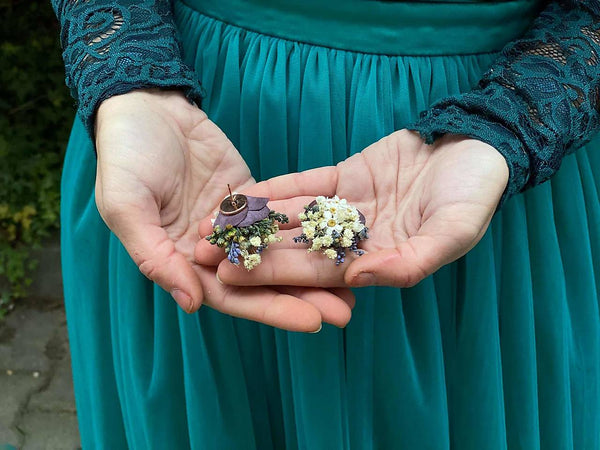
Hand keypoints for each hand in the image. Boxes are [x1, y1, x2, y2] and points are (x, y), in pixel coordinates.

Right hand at [95, 89, 352, 330]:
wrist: (146, 105)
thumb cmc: (125, 156)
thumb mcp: (126, 205)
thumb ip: (155, 256)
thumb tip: (192, 304)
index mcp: (180, 260)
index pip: (231, 295)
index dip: (271, 309)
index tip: (312, 321)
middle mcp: (210, 250)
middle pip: (262, 281)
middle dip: (303, 297)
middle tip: (346, 312)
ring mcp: (233, 223)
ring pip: (276, 252)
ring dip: (311, 269)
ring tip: (354, 283)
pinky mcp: (250, 197)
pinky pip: (279, 216)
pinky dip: (305, 230)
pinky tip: (336, 239)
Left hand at [197, 129, 507, 287]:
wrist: (478, 145)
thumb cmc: (475, 193)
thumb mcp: (454, 232)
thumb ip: (409, 262)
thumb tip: (356, 282)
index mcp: (378, 262)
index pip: (318, 274)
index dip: (274, 275)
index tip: (231, 276)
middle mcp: (356, 241)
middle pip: (295, 248)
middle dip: (249, 251)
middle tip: (203, 253)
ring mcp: (348, 208)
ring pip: (294, 217)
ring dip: (254, 220)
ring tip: (210, 223)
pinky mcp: (345, 177)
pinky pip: (305, 185)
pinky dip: (276, 189)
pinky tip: (243, 193)